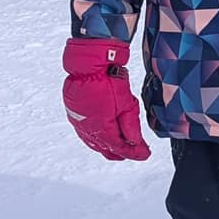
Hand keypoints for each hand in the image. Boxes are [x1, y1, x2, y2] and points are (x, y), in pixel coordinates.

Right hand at [62, 36, 150, 159]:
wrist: (89, 65)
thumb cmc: (107, 80)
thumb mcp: (126, 104)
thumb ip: (131, 125)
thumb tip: (136, 143)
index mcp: (101, 128)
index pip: (120, 148)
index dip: (134, 153)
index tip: (145, 154)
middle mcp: (87, 129)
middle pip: (106, 149)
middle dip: (122, 152)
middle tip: (136, 151)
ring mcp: (78, 123)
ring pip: (95, 143)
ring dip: (109, 146)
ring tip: (123, 146)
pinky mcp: (74, 116)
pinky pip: (87, 134)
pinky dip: (98, 138)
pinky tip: (105, 136)